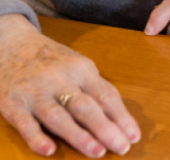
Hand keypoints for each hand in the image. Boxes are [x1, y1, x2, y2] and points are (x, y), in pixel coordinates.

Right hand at [0, 14, 139, 157]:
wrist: (11, 44)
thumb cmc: (52, 59)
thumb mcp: (78, 65)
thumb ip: (94, 88)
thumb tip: (118, 117)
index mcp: (81, 69)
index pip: (105, 95)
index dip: (121, 116)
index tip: (134, 136)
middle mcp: (59, 79)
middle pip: (86, 106)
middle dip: (105, 128)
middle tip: (122, 147)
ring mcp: (35, 92)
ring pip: (58, 116)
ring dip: (78, 136)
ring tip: (97, 152)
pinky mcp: (11, 103)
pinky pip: (25, 123)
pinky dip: (37, 138)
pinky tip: (50, 151)